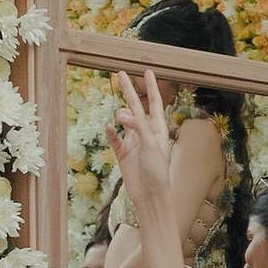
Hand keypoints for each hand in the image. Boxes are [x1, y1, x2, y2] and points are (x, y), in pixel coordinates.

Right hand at [104, 70, 172, 211]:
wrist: (150, 195)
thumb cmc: (157, 172)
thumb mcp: (150, 145)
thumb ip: (137, 127)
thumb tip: (121, 113)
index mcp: (158, 130)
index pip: (154, 103)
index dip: (151, 87)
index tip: (147, 71)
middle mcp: (146, 133)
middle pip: (135, 107)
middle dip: (128, 91)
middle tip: (120, 74)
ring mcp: (133, 143)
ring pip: (123, 121)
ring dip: (121, 116)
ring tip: (120, 117)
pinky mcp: (123, 154)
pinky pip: (115, 138)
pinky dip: (111, 132)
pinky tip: (109, 127)